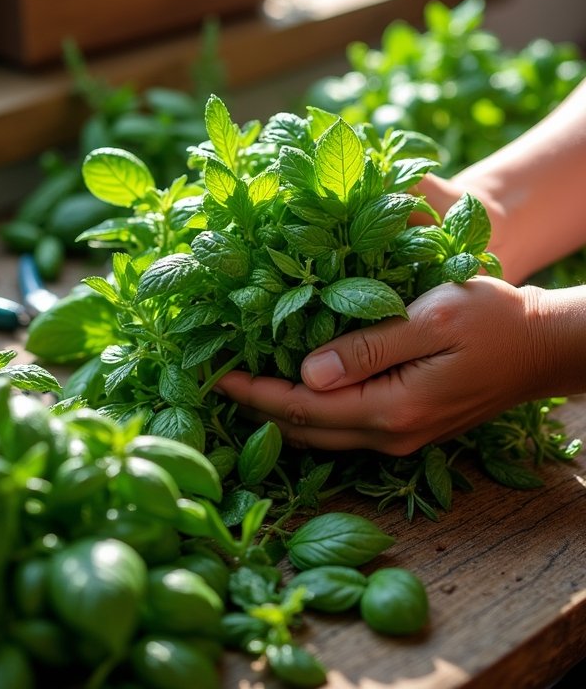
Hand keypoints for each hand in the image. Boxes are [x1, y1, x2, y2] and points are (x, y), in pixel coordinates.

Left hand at [215, 278, 558, 454]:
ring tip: (245, 382)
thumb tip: (306, 374)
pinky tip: (297, 386)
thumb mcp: (432, 319)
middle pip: (306, 432)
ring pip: (323, 435)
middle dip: (258, 408)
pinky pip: (344, 428)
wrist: (541, 347)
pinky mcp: (408, 428)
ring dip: (282, 412)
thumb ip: (369, 347)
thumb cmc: (492, 321)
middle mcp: (390, 435)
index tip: (215, 374)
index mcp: (391, 409)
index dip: (255, 394)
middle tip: (216, 378)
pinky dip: (312, 411)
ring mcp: (400, 438)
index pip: (303, 409)